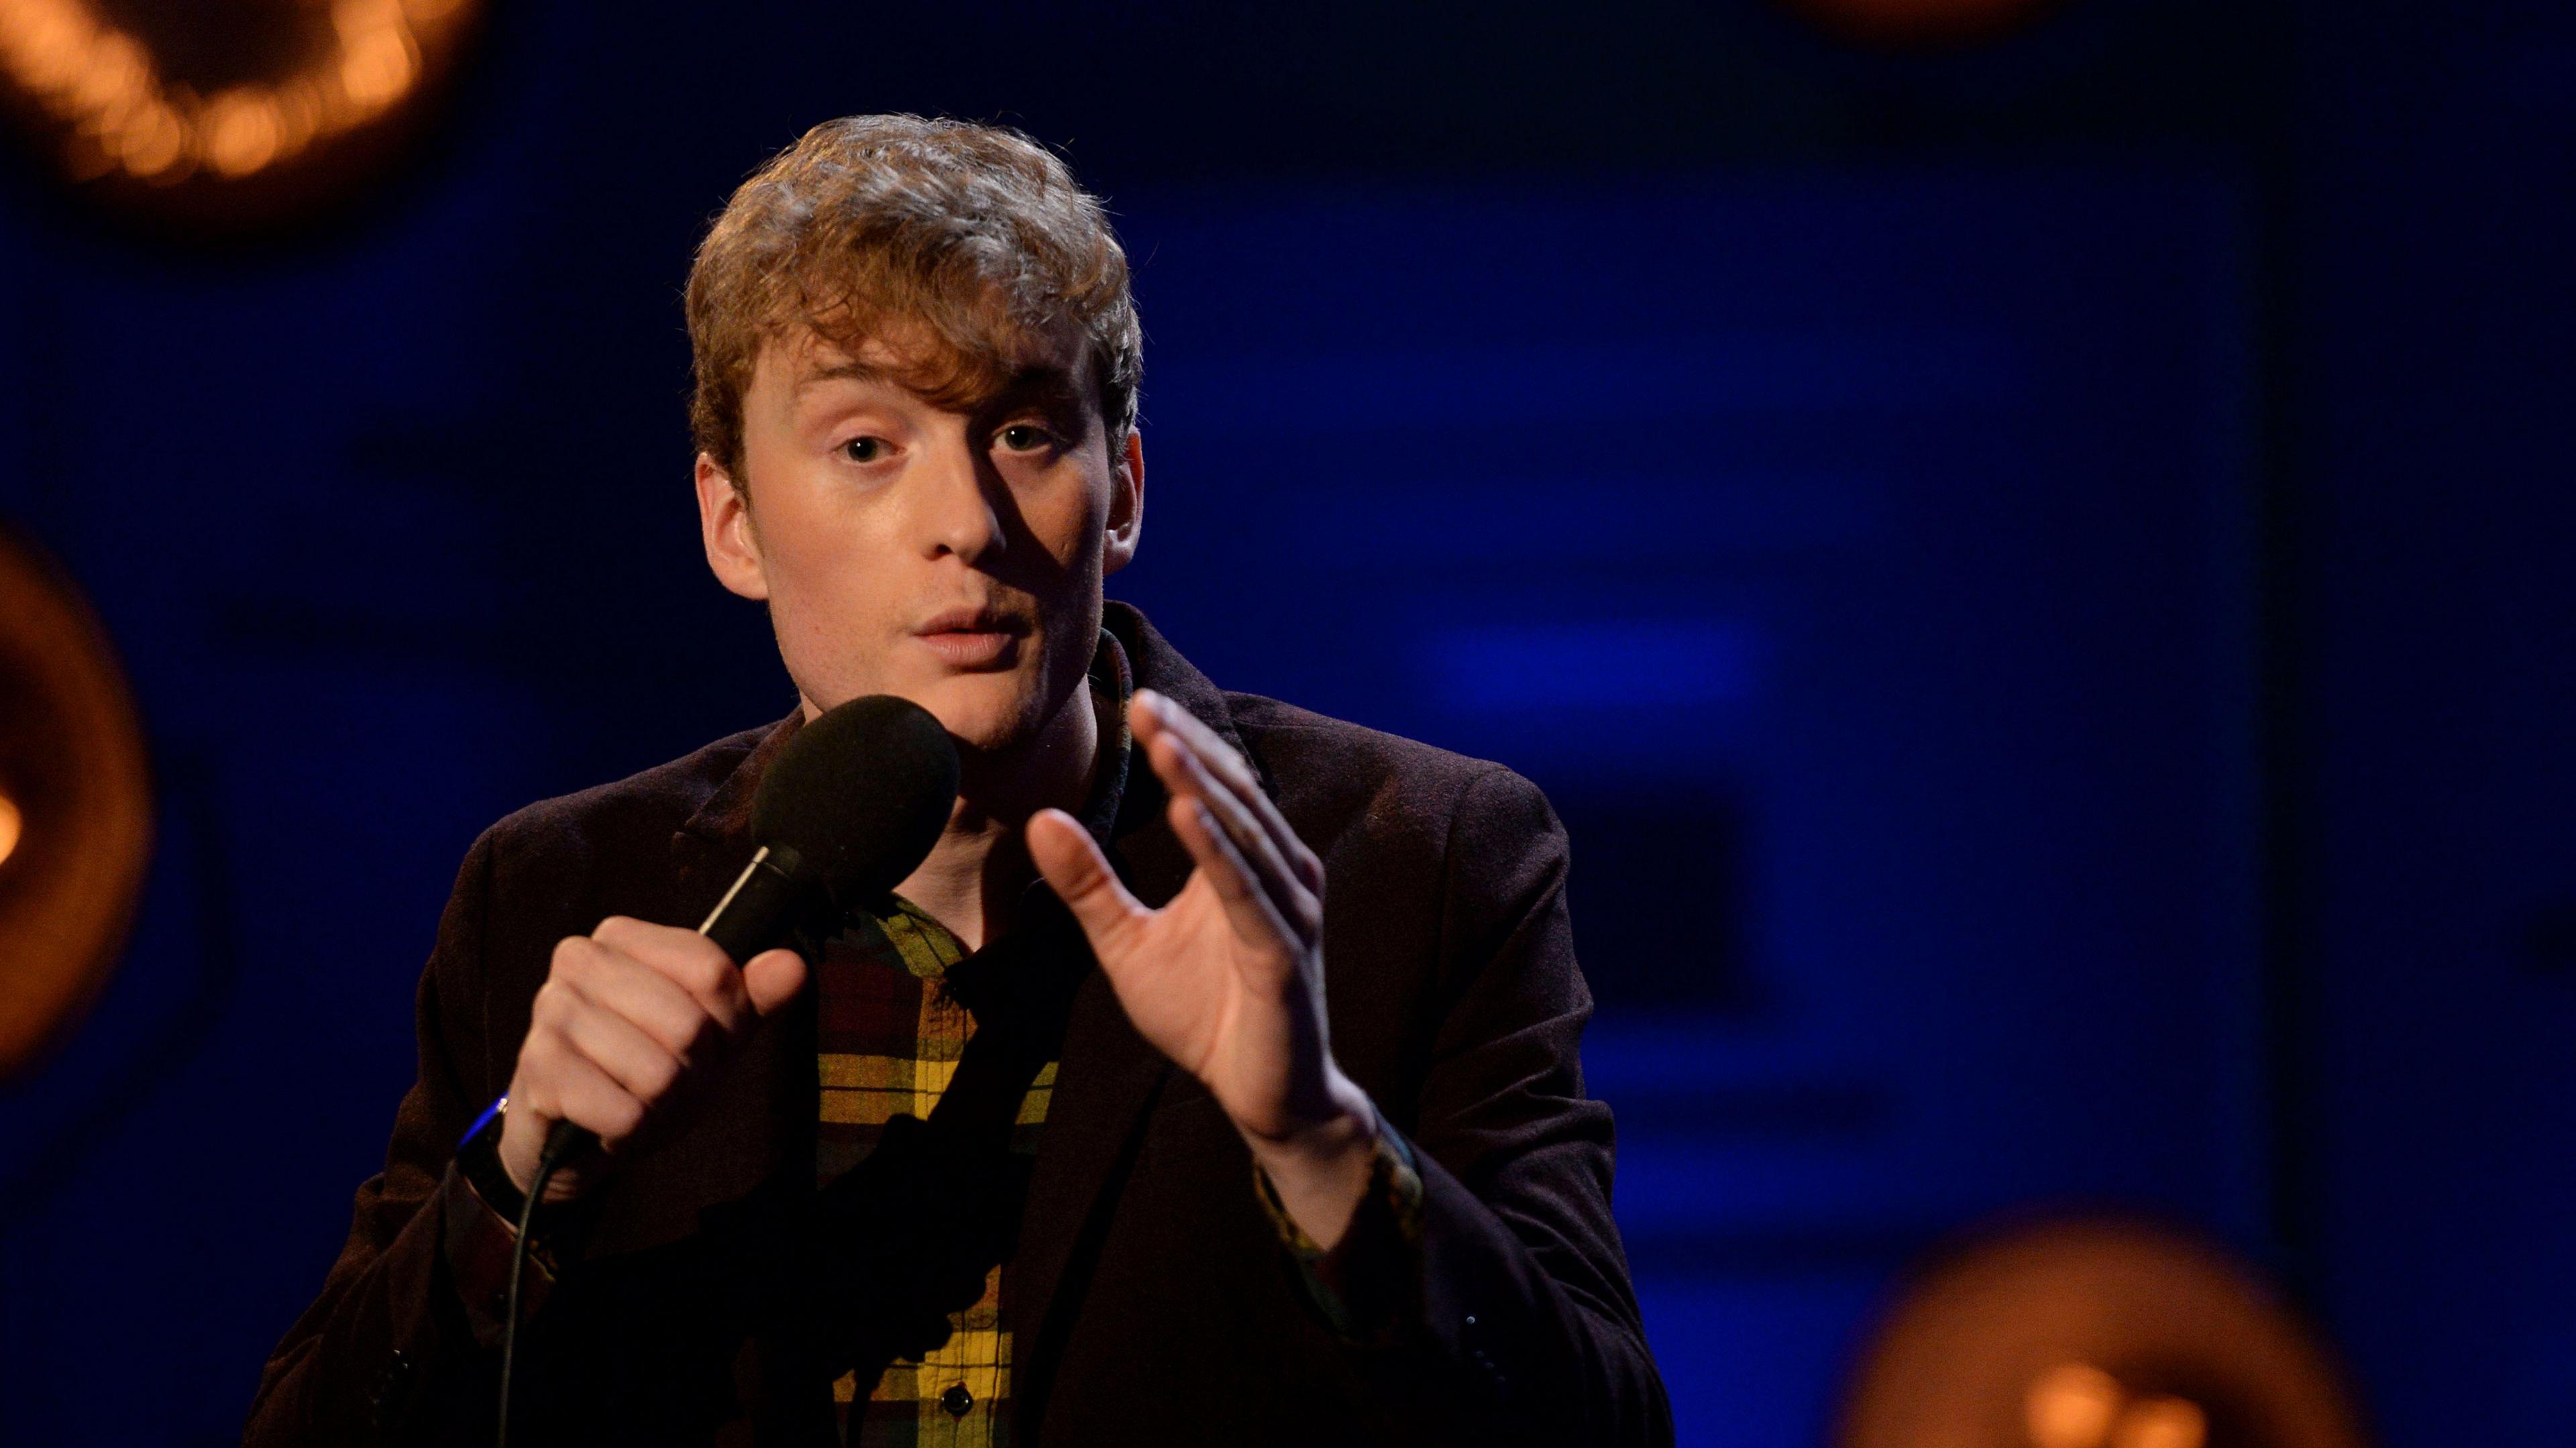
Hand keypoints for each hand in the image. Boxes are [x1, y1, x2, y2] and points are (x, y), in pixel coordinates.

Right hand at [497, 916, 806, 1200]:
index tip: (703, 1042)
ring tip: (636, 1099)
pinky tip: (608, 1120)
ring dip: (661, 1106)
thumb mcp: (712, 1034)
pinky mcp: (538, 1068)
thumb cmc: (645, 1071)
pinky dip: (630, 1131)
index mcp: (621, 937)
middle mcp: (579, 960)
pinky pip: (624, 1112)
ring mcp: (551, 1011)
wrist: (572, 1138)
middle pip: (690, 1024)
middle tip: (667, 1082)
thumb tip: (792, 966)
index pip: (714, 972)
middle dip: (693, 1072)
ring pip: (658, 1072)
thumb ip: (753, 999)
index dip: (726, 1023)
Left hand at [1028, 689, 1377, 1243]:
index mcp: (1247, 864)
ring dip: (1201, 786)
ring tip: (1161, 744)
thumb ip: (1089, 883)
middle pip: (1230, 796)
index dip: (1178, 744)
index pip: (1214, 786)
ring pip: (1242, 835)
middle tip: (1142, 702)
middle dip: (1186, 748)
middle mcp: (1278, 876)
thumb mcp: (1127, 942)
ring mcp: (1286, 914)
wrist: (1266, 1096)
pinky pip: (1248, 896)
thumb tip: (1040, 819)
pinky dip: (1219, 853)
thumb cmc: (1207, 1016)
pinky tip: (1188, 815)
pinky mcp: (1284, 958)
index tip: (1135, 701)